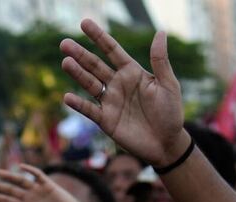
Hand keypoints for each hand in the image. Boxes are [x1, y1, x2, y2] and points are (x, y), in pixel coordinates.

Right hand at [60, 19, 187, 167]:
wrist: (168, 144)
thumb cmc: (171, 113)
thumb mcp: (168, 85)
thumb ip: (160, 61)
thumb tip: (160, 32)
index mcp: (132, 72)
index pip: (112, 50)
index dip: (99, 37)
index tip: (84, 23)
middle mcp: (117, 84)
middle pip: (95, 65)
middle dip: (80, 54)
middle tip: (65, 43)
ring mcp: (110, 102)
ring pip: (90, 84)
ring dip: (77, 74)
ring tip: (66, 62)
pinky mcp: (106, 120)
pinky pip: (90, 110)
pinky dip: (79, 104)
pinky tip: (67, 97)